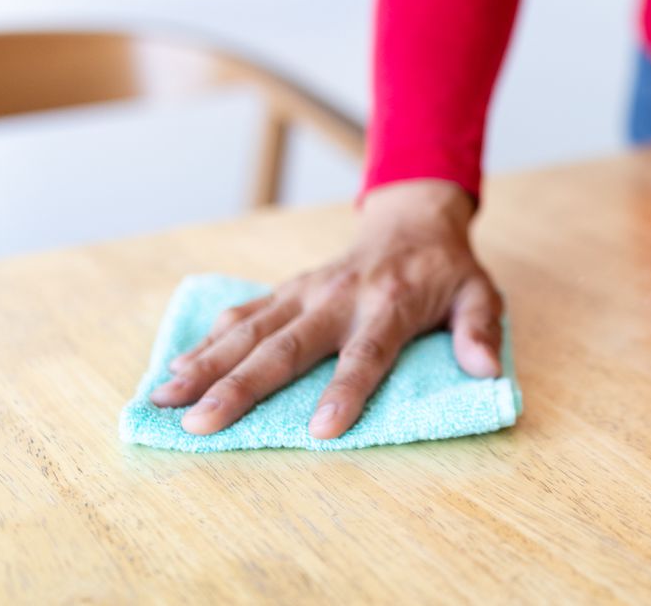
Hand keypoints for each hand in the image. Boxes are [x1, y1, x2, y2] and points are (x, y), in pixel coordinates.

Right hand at [149, 179, 502, 438]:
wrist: (413, 221)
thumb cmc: (447, 271)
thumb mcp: (480, 295)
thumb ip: (480, 330)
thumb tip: (486, 370)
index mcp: (391, 303)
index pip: (367, 352)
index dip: (346, 390)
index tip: (321, 430)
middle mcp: (340, 296)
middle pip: (287, 346)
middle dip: (242, 386)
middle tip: (202, 422)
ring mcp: (306, 291)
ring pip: (250, 330)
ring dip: (205, 365)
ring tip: (164, 399)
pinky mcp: (287, 290)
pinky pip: (241, 315)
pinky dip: (205, 342)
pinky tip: (171, 370)